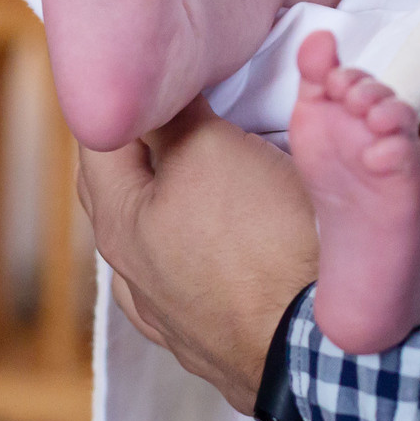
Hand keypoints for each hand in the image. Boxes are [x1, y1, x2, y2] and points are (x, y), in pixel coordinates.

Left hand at [77, 100, 318, 412]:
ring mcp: (176, 320)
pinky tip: (229, 249)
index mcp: (119, 226)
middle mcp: (135, 279)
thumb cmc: (260, 242)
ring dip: (178, 204)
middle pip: (125, 193)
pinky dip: (211, 253)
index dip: (124, 97)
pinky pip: (204, 284)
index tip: (152, 72)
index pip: (99, 140)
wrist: (321, 348)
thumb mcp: (209, 150)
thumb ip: (172, 114)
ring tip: (210, 173)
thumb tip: (160, 86)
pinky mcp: (221, 345)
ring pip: (162, 243)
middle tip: (177, 108)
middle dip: (144, 146)